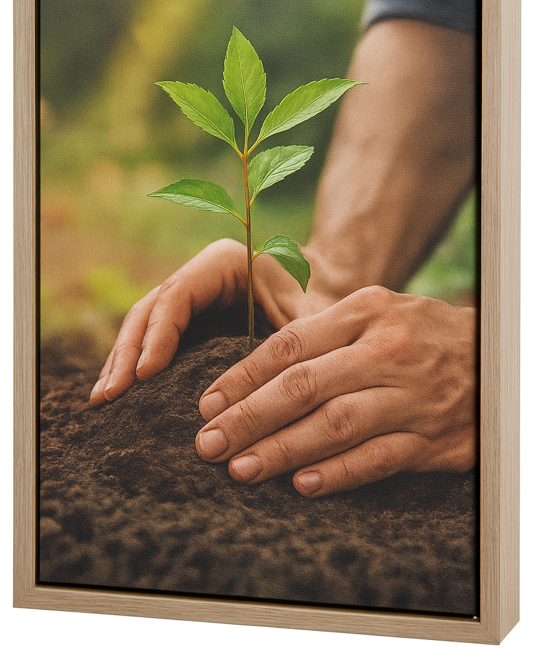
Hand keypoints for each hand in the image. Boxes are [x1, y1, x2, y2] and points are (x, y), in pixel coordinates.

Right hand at [89, 238, 337, 405]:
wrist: (329, 289)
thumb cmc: (325, 300)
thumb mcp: (313, 318)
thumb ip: (290, 345)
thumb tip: (261, 396)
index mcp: (224, 261)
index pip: (178, 294)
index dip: (158, 334)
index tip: (145, 375)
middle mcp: (200, 275)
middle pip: (150, 310)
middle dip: (127, 353)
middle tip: (109, 396)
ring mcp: (192, 297)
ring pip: (144, 325)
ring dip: (122, 362)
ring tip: (103, 401)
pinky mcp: (191, 321)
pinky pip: (155, 340)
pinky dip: (136, 367)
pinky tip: (120, 395)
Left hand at [195, 286, 477, 496]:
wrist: (494, 355)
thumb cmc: (420, 333)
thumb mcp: (376, 311)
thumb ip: (323, 333)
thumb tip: (254, 371)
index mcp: (365, 312)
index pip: (289, 346)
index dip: (242, 377)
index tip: (207, 404)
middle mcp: (385, 351)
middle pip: (304, 386)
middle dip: (249, 417)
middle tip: (209, 443)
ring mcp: (409, 397)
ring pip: (335, 425)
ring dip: (283, 449)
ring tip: (242, 468)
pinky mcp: (432, 439)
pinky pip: (378, 458)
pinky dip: (338, 474)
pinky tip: (302, 485)